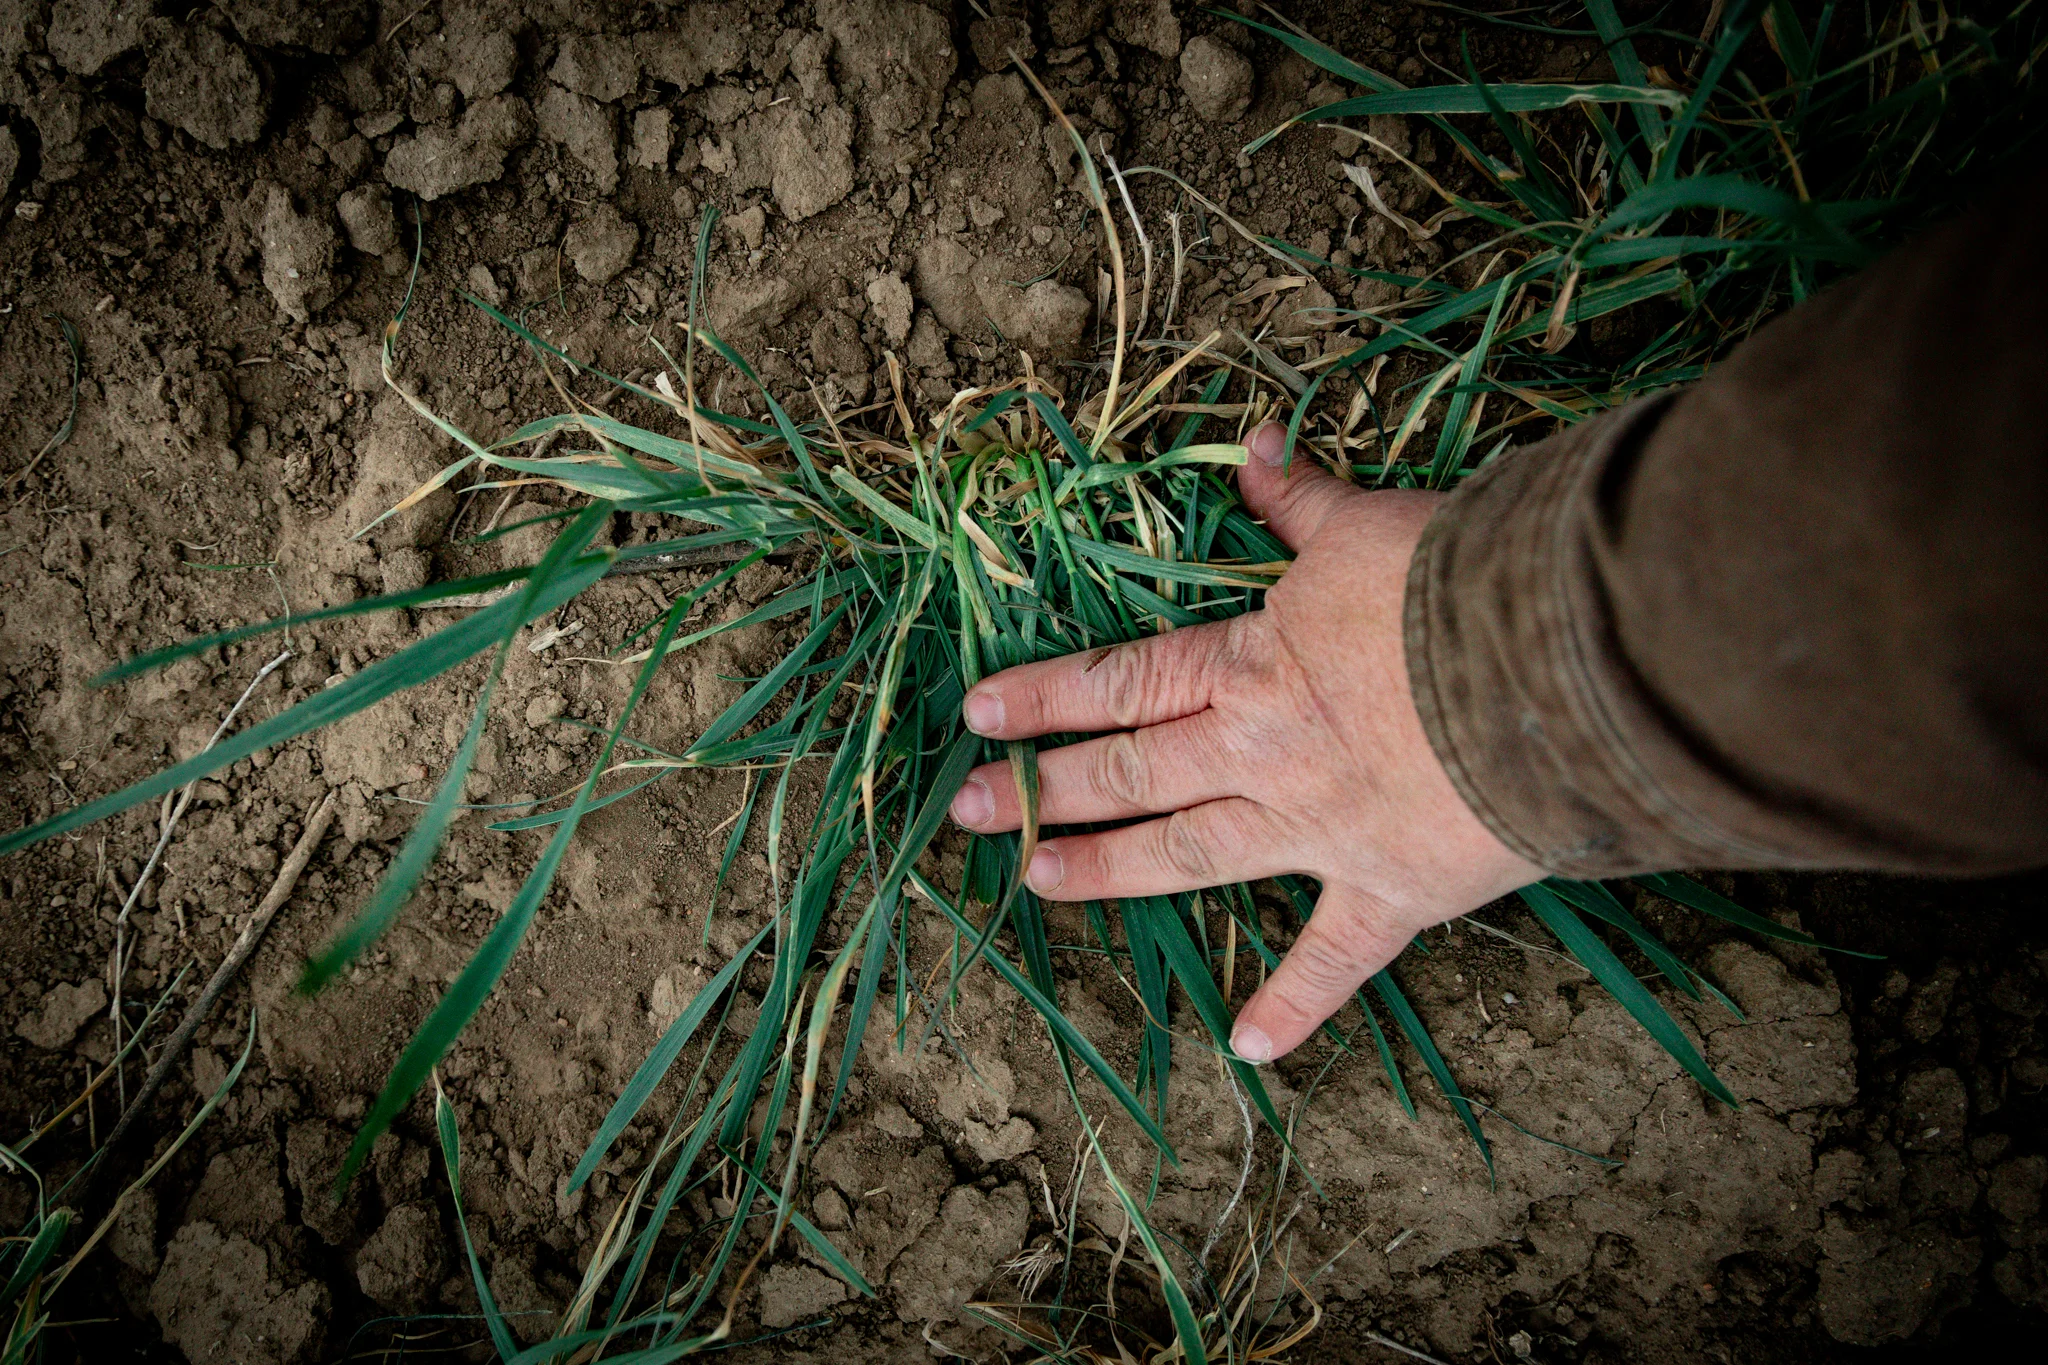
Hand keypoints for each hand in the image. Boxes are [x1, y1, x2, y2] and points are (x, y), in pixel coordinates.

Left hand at [949, 421, 1542, 1062]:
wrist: (1554, 664)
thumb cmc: (1457, 584)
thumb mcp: (1366, 525)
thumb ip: (1301, 499)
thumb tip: (1255, 445)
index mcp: (1250, 666)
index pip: (1121, 682)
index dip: (1044, 697)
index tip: (977, 717)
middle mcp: (1262, 754)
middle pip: (1130, 774)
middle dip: (1043, 790)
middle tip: (967, 813)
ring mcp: (1318, 829)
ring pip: (1189, 856)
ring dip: (1110, 871)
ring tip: (1039, 884)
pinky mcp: (1390, 888)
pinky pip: (1335, 958)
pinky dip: (1295, 1003)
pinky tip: (1248, 1047)